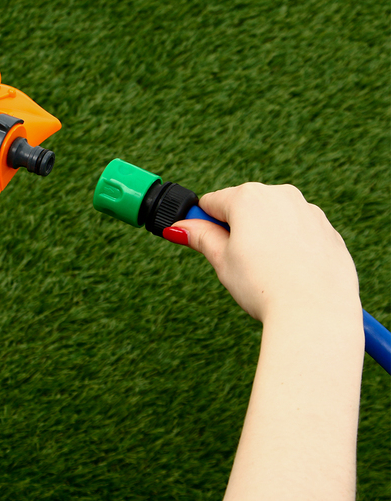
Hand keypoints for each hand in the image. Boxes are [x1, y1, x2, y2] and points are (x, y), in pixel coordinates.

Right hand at [170, 183, 361, 323]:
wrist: (315, 313)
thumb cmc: (264, 285)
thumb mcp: (221, 260)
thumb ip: (200, 237)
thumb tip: (178, 227)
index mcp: (248, 197)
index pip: (212, 203)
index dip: (204, 224)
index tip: (207, 245)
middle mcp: (280, 194)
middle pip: (245, 207)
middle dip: (238, 230)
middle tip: (239, 264)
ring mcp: (308, 211)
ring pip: (274, 219)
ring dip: (265, 237)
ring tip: (267, 272)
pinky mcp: (329, 231)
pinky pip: (300, 233)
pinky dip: (291, 247)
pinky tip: (290, 273)